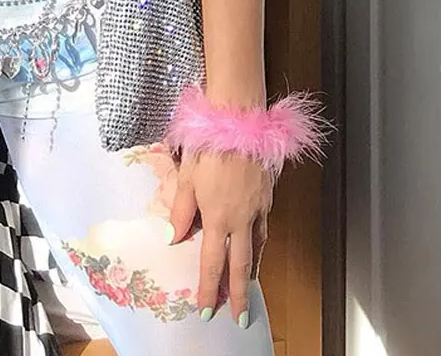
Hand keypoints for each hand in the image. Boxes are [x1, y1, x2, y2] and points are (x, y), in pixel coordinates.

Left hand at [169, 151, 272, 328]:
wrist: (239, 123)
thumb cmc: (208, 146)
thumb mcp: (186, 177)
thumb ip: (180, 211)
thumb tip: (174, 237)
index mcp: (218, 217)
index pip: (212, 263)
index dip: (209, 289)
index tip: (207, 311)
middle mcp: (241, 219)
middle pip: (241, 266)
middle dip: (239, 294)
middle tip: (239, 317)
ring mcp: (258, 209)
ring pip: (256, 249)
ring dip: (251, 272)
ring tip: (247, 288)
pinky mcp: (267, 198)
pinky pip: (263, 229)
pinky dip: (259, 245)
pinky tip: (255, 248)